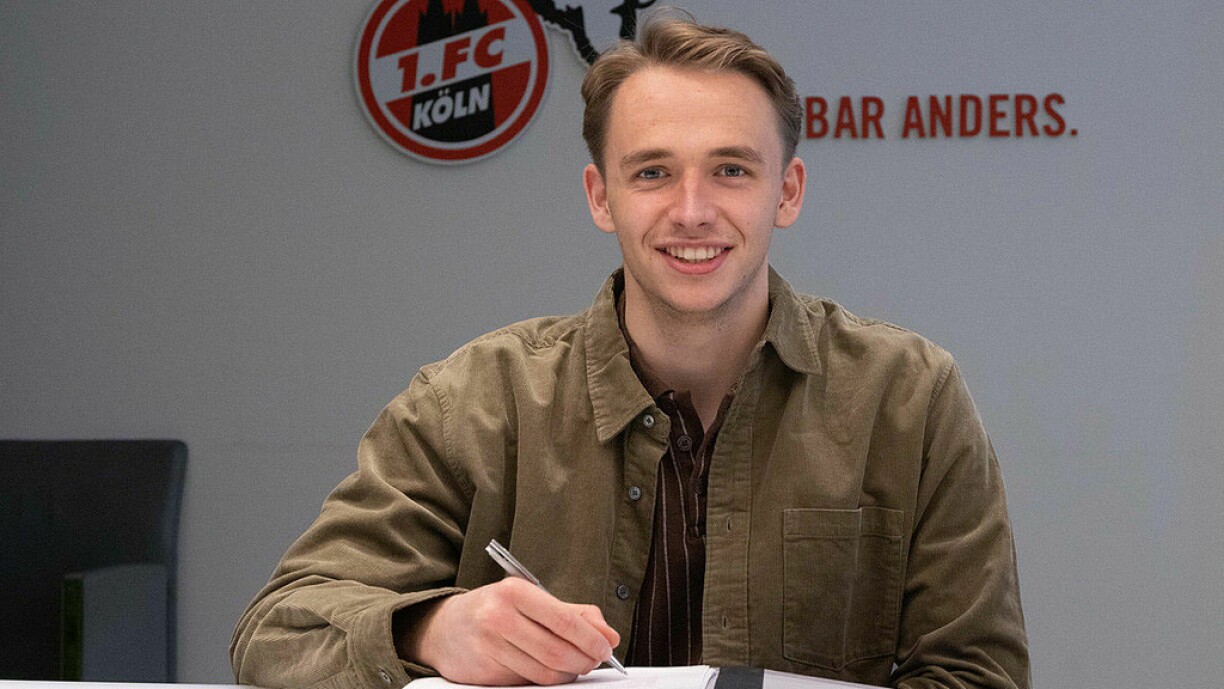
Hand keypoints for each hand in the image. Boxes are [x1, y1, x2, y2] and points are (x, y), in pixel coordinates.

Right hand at [399, 577, 620, 684]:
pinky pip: (528, 683)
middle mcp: (499, 618)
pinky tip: (548, 670)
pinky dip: (546, 681)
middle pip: (557, 652)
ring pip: (545, 673)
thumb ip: (573, 613)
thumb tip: (608, 635)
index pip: (565, 621)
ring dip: (568, 674)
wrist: (444, 628)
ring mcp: (489, 647)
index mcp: (514, 592)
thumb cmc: (495, 609)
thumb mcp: (531, 598)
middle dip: (584, 661)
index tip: (605, 647)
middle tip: (593, 660)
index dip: (592, 639)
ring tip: (573, 665)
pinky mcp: (485, 673)